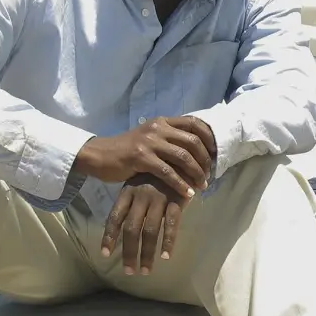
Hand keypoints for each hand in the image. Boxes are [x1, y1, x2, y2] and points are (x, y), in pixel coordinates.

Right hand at [75, 116, 216, 196]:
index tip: (215, 152)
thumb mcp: (149, 138)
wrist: (100, 155)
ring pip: (183, 156)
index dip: (209, 137)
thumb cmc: (127, 150)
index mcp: (162, 122)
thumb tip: (194, 150)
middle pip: (192, 141)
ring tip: (202, 185)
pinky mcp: (141, 158)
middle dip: (205, 159)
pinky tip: (187, 193)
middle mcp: (158, 128)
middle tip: (210, 173)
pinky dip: (181, 184)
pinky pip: (167, 172)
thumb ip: (168, 139)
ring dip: (196, 173)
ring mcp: (149, 142)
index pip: (194, 122)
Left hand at [101, 173, 183, 275]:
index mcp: (128, 192)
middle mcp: (141, 196)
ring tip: (146, 271)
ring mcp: (158, 198)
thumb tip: (119, 225)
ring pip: (150, 231)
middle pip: (131, 229)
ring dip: (146, 253)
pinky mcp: (176, 200)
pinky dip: (168, 241)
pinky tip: (165, 256)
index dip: (109, 236)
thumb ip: (130, 201)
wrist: (180, 153)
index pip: (115, 217)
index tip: (105, 254)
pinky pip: (171, 225)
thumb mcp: (138, 182)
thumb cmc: (157, 172)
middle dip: (129, 252)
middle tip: (130, 271)